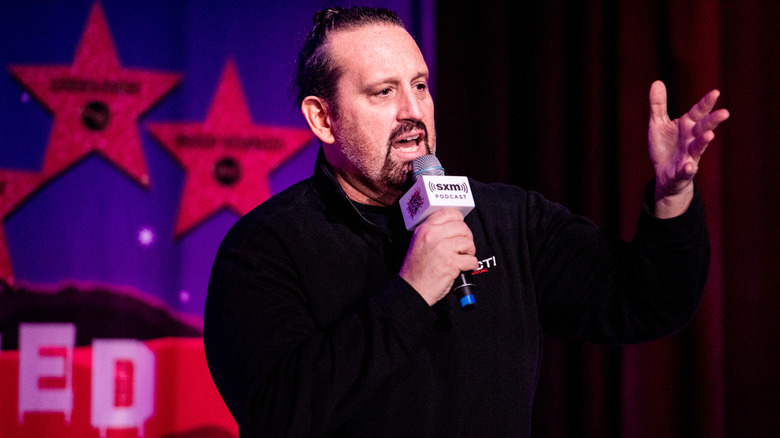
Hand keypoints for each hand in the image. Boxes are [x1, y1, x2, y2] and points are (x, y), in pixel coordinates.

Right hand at [399, 209, 477, 305]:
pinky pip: (471, 259)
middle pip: (462, 227)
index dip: (459, 220)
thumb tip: (454, 227)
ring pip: (468, 242)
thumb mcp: (418, 243)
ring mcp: (442, 249)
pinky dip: (472, 265)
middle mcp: (433, 236)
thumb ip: (432, 233)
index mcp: (425, 229)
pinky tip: (465, 268)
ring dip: (470, 251)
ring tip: (463, 257)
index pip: (448, 213)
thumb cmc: (416, 270)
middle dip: (467, 238)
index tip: (461, 227)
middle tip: (464, 247)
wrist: (413, 289)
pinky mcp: (451, 263)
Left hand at [648, 80, 729, 217]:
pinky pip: (686, 170)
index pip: (698, 112)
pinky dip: (687, 168)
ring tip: (709, 135)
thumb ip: (658, 105)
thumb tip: (657, 82)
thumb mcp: (657, 124)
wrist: (664, 174)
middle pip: (703, 128)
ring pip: (698, 148)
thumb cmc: (664, 146)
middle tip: (724, 113)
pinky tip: (688, 166)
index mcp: (687, 125)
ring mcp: (689, 155)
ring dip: (704, 141)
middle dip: (713, 121)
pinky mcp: (683, 172)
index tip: (715, 92)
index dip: (706, 103)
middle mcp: (691, 139)